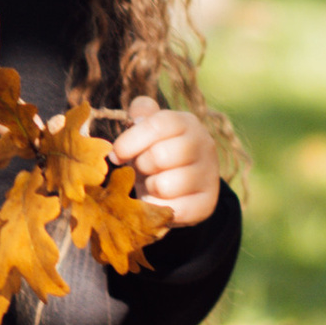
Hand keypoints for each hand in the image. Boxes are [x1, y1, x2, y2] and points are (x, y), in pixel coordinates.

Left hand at [120, 100, 219, 228]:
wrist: (180, 186)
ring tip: (153, 184)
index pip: (157, 125)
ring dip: (149, 188)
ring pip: (165, 185)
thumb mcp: (147, 130)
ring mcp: (209, 174)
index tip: (117, 155)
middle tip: (141, 169)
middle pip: (160, 155)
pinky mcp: (206, 203)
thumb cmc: (155, 152)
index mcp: (187, 122)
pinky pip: (171, 209)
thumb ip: (140, 115)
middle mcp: (204, 145)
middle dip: (141, 166)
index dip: (130, 141)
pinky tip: (158, 201)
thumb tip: (136, 116)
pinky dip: (157, 208)